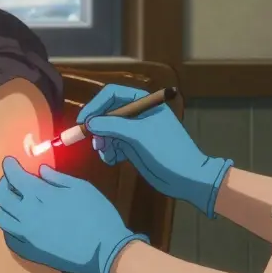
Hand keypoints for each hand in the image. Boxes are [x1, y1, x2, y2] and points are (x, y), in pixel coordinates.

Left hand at [0, 157, 144, 272]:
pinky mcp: (31, 252)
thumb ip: (57, 178)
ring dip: (4, 206)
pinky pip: (10, 238)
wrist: (105, 251)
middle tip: (12, 180)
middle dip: (3, 183)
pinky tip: (19, 223)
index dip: (9, 166)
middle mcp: (28, 215)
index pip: (15, 177)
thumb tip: (40, 170)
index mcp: (41, 196)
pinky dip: (9, 227)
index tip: (9, 161)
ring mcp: (27, 235)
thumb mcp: (82, 188)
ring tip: (14, 202)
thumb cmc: (98, 214)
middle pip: (2, 197)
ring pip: (2, 218)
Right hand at [77, 85, 231, 217]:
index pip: (113, 94)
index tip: (84, 121)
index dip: (96, 105)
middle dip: (99, 128)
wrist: (187, 178)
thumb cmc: (168, 151)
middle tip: (96, 144)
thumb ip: (113, 125)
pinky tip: (114, 161)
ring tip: (107, 155)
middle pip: (107, 113)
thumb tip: (90, 123)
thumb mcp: (139, 135)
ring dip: (103, 143)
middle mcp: (138, 114)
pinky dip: (110, 152)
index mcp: (144, 103)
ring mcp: (135, 131)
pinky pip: (114, 145)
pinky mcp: (133, 147)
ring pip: (108, 131)